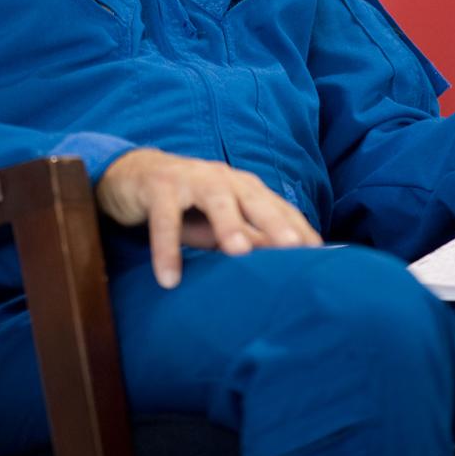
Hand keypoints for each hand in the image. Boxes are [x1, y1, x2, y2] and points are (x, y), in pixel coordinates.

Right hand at [95, 148, 320, 288]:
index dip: (298, 228)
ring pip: (214, 198)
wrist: (133, 177)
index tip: (321, 256)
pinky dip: (166, 247)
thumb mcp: (220, 225)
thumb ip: (251, 239)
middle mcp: (222, 178)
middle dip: (274, 221)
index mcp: (243, 187)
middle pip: (253, 197)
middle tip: (294, 248)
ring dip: (227, 222)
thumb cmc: (186, 207)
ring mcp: (190, 178)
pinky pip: (164, 217)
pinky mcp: (158, 186)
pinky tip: (168, 278)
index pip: (277, 207)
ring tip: (239, 251)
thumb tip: (291, 263)